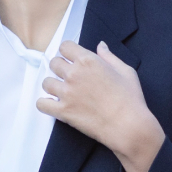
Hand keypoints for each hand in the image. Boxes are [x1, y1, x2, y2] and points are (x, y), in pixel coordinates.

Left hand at [36, 40, 164, 171]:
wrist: (128, 125)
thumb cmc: (130, 98)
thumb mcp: (126, 71)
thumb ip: (109, 56)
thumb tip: (100, 45)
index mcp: (88, 61)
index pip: (65, 47)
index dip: (68, 52)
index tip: (71, 59)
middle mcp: (74, 74)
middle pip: (53, 63)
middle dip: (60, 68)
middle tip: (68, 78)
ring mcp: (66, 93)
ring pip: (46, 83)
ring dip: (53, 86)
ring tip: (62, 93)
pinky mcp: (63, 112)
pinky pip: (41, 104)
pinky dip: (45, 104)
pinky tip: (54, 106)